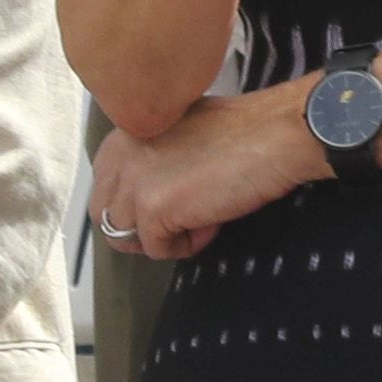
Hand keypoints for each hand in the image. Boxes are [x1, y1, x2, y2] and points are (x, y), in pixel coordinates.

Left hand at [92, 81, 333, 267]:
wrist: (276, 134)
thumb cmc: (244, 131)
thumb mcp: (181, 133)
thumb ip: (154, 156)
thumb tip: (151, 190)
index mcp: (124, 132)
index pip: (104, 187)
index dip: (136, 204)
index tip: (171, 202)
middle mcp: (119, 154)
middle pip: (107, 217)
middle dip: (141, 227)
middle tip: (182, 221)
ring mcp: (133, 182)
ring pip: (127, 237)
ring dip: (165, 236)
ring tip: (204, 216)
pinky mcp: (153, 208)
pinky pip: (158, 250)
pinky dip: (187, 245)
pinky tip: (214, 221)